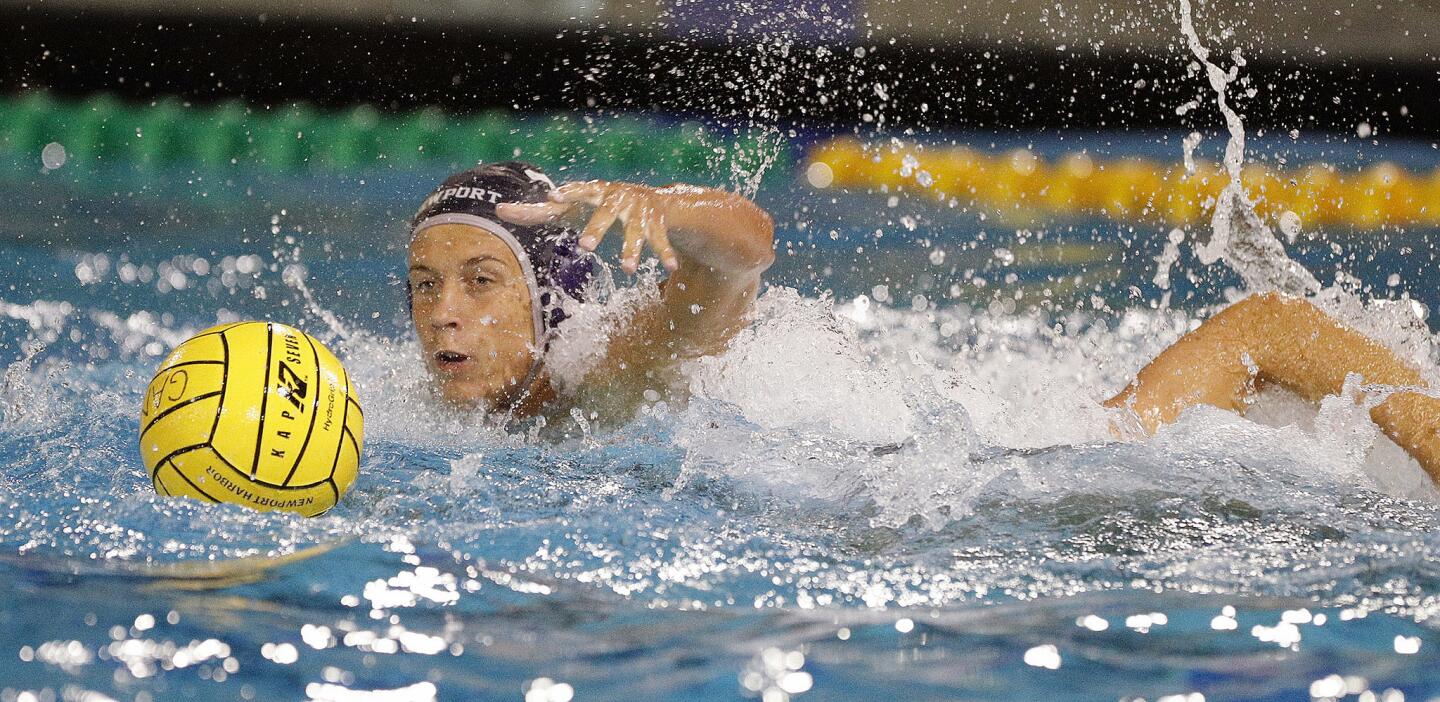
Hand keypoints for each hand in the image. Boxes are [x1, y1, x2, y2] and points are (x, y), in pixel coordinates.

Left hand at [496, 180, 678, 273]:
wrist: (654, 199)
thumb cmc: (600, 205)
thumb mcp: (572, 206)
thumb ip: (538, 211)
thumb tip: (499, 210)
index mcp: (594, 191)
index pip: (578, 190)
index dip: (568, 192)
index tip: (554, 195)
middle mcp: (617, 197)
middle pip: (606, 213)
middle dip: (597, 228)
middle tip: (585, 246)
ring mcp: (639, 210)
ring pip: (635, 231)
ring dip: (632, 249)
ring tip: (628, 269)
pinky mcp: (657, 223)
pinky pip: (661, 240)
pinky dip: (666, 254)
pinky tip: (671, 270)